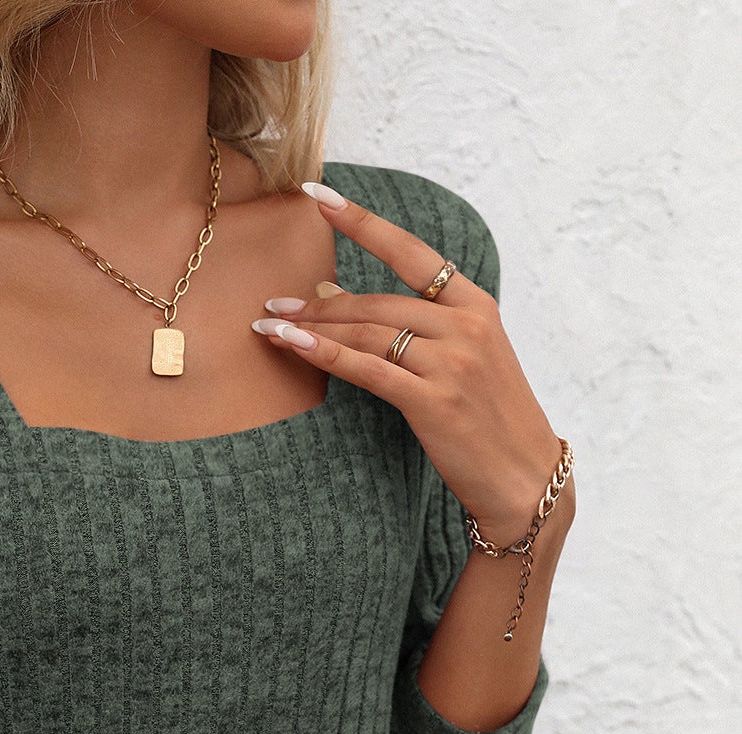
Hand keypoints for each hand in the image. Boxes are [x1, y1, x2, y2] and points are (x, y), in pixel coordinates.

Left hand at [252, 179, 565, 542]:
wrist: (524, 477)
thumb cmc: (487, 420)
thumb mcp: (460, 361)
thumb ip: (408, 327)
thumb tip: (330, 294)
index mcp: (476, 306)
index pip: (411, 253)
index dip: (362, 222)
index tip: (318, 196)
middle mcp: (467, 325)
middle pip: (377, 302)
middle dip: (319, 304)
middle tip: (273, 303)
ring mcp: (453, 362)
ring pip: (368, 332)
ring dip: (312, 328)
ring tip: (269, 326)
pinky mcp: (434, 400)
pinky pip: (369, 369)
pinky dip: (326, 355)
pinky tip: (292, 344)